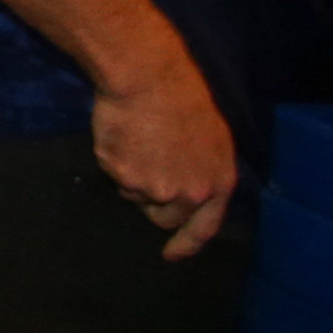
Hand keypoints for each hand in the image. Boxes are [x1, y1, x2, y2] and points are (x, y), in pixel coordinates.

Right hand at [90, 63, 238, 259]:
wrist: (149, 78)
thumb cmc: (184, 98)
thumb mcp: (210, 139)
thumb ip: (202, 171)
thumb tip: (186, 192)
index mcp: (218, 183)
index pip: (204, 228)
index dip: (187, 244)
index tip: (171, 255)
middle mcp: (189, 193)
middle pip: (163, 217)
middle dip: (153, 202)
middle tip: (146, 169)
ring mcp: (155, 188)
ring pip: (135, 195)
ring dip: (132, 175)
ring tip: (138, 138)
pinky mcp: (124, 178)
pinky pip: (114, 176)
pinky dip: (114, 159)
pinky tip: (123, 134)